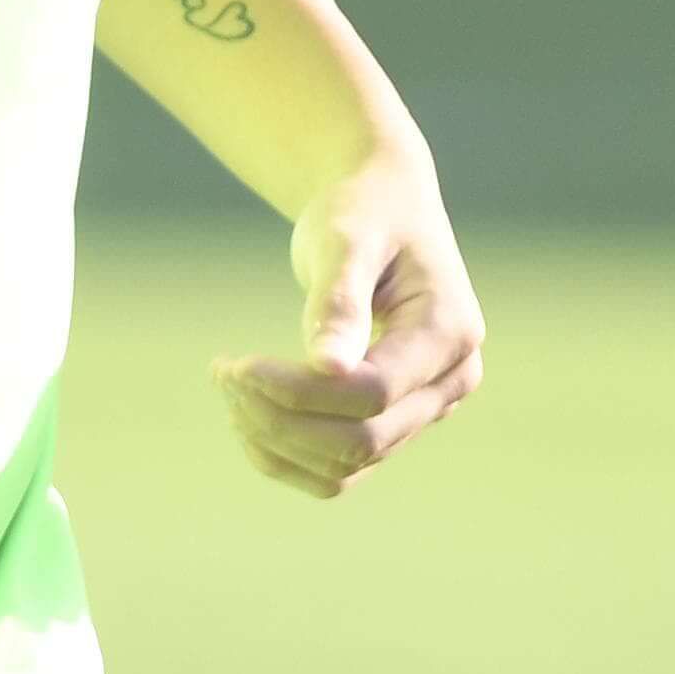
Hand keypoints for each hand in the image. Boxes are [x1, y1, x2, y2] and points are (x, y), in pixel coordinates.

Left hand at [213, 148, 483, 499]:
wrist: (380, 204)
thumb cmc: (364, 209)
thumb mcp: (347, 239)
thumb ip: (339, 302)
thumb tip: (326, 368)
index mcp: (451, 332)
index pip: (374, 392)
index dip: (299, 391)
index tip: (235, 364)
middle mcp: (450, 381)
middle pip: (363, 440)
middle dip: (281, 418)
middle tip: (223, 373)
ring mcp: (424, 409)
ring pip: (348, 466)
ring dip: (277, 442)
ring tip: (228, 386)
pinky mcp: (392, 420)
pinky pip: (339, 468)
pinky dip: (286, 455)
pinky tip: (244, 415)